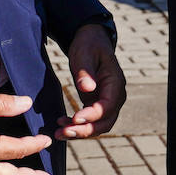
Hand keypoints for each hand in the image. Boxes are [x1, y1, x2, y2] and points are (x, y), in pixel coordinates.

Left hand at [57, 23, 125, 138]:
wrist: (90, 41)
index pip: (107, 106)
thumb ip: (86, 72)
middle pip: (105, 122)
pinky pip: (90, 121)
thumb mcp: (84, 54)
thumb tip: (87, 89)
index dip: (92, 115)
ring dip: (80, 132)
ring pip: (98, 126)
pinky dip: (77, 126)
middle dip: (85, 130)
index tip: (74, 118)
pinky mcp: (96, 104)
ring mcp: (106, 101)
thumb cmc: (88, 45)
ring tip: (59, 133)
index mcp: (116, 83)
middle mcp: (115, 96)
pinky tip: (61, 124)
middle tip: (64, 133)